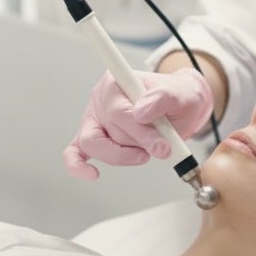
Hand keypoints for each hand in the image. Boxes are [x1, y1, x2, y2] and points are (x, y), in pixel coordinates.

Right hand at [62, 68, 213, 180]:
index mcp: (116, 82)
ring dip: (123, 155)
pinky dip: (78, 165)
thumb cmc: (177, 98)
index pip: (119, 111)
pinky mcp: (93, 138)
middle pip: (108, 130)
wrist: (180, 106)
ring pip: (93, 144)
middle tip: (163, 148)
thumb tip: (141, 111)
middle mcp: (100, 99)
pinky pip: (74, 153)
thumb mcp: (179, 94)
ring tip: (146, 153)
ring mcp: (94, 120)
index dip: (140, 131)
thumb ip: (162, 98)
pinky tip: (92, 174)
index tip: (162, 144)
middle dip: (138, 143)